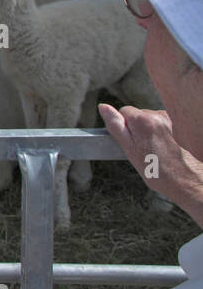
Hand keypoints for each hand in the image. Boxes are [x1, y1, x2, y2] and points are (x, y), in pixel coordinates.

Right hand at [100, 103, 202, 224]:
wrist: (184, 180)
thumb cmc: (156, 170)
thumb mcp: (129, 149)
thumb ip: (116, 126)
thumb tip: (104, 108)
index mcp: (144, 120)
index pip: (124, 111)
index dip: (124, 127)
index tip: (130, 141)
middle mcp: (159, 116)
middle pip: (138, 115)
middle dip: (136, 129)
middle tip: (142, 148)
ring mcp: (170, 121)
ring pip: (149, 120)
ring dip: (148, 132)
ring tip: (153, 150)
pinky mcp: (178, 127)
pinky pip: (160, 125)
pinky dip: (159, 134)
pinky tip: (162, 147)